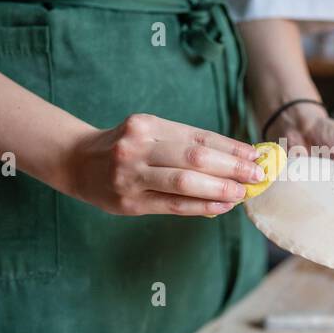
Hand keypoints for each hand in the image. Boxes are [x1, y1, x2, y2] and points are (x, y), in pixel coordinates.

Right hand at [69, 113, 264, 215]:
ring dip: (220, 188)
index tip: (255, 155)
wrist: (75, 162)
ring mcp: (131, 176)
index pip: (198, 136)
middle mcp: (138, 147)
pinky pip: (173, 206)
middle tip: (257, 174)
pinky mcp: (129, 202)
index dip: (230, 147)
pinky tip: (222, 206)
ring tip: (243, 192)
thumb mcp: (149, 133)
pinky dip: (202, 207)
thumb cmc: (123, 147)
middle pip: (195, 157)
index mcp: (147, 125)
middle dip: (231, 166)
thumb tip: (235, 159)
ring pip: (185, 182)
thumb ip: (185, 144)